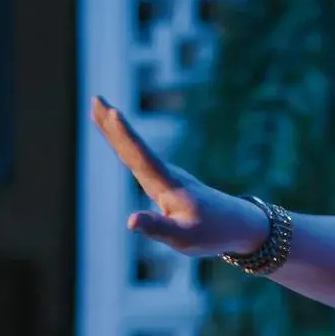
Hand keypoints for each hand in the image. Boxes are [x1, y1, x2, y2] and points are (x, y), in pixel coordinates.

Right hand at [90, 97, 269, 258]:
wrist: (238, 225)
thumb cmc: (212, 233)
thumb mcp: (184, 238)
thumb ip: (157, 228)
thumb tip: (130, 221)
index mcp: (168, 185)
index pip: (142, 157)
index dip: (126, 136)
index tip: (113, 112)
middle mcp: (165, 174)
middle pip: (133, 147)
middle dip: (112, 124)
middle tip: (96, 98)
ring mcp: (166, 176)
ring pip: (135, 150)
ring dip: (116, 131)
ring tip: (100, 112)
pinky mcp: (167, 181)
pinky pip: (141, 159)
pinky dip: (127, 146)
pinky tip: (123, 144)